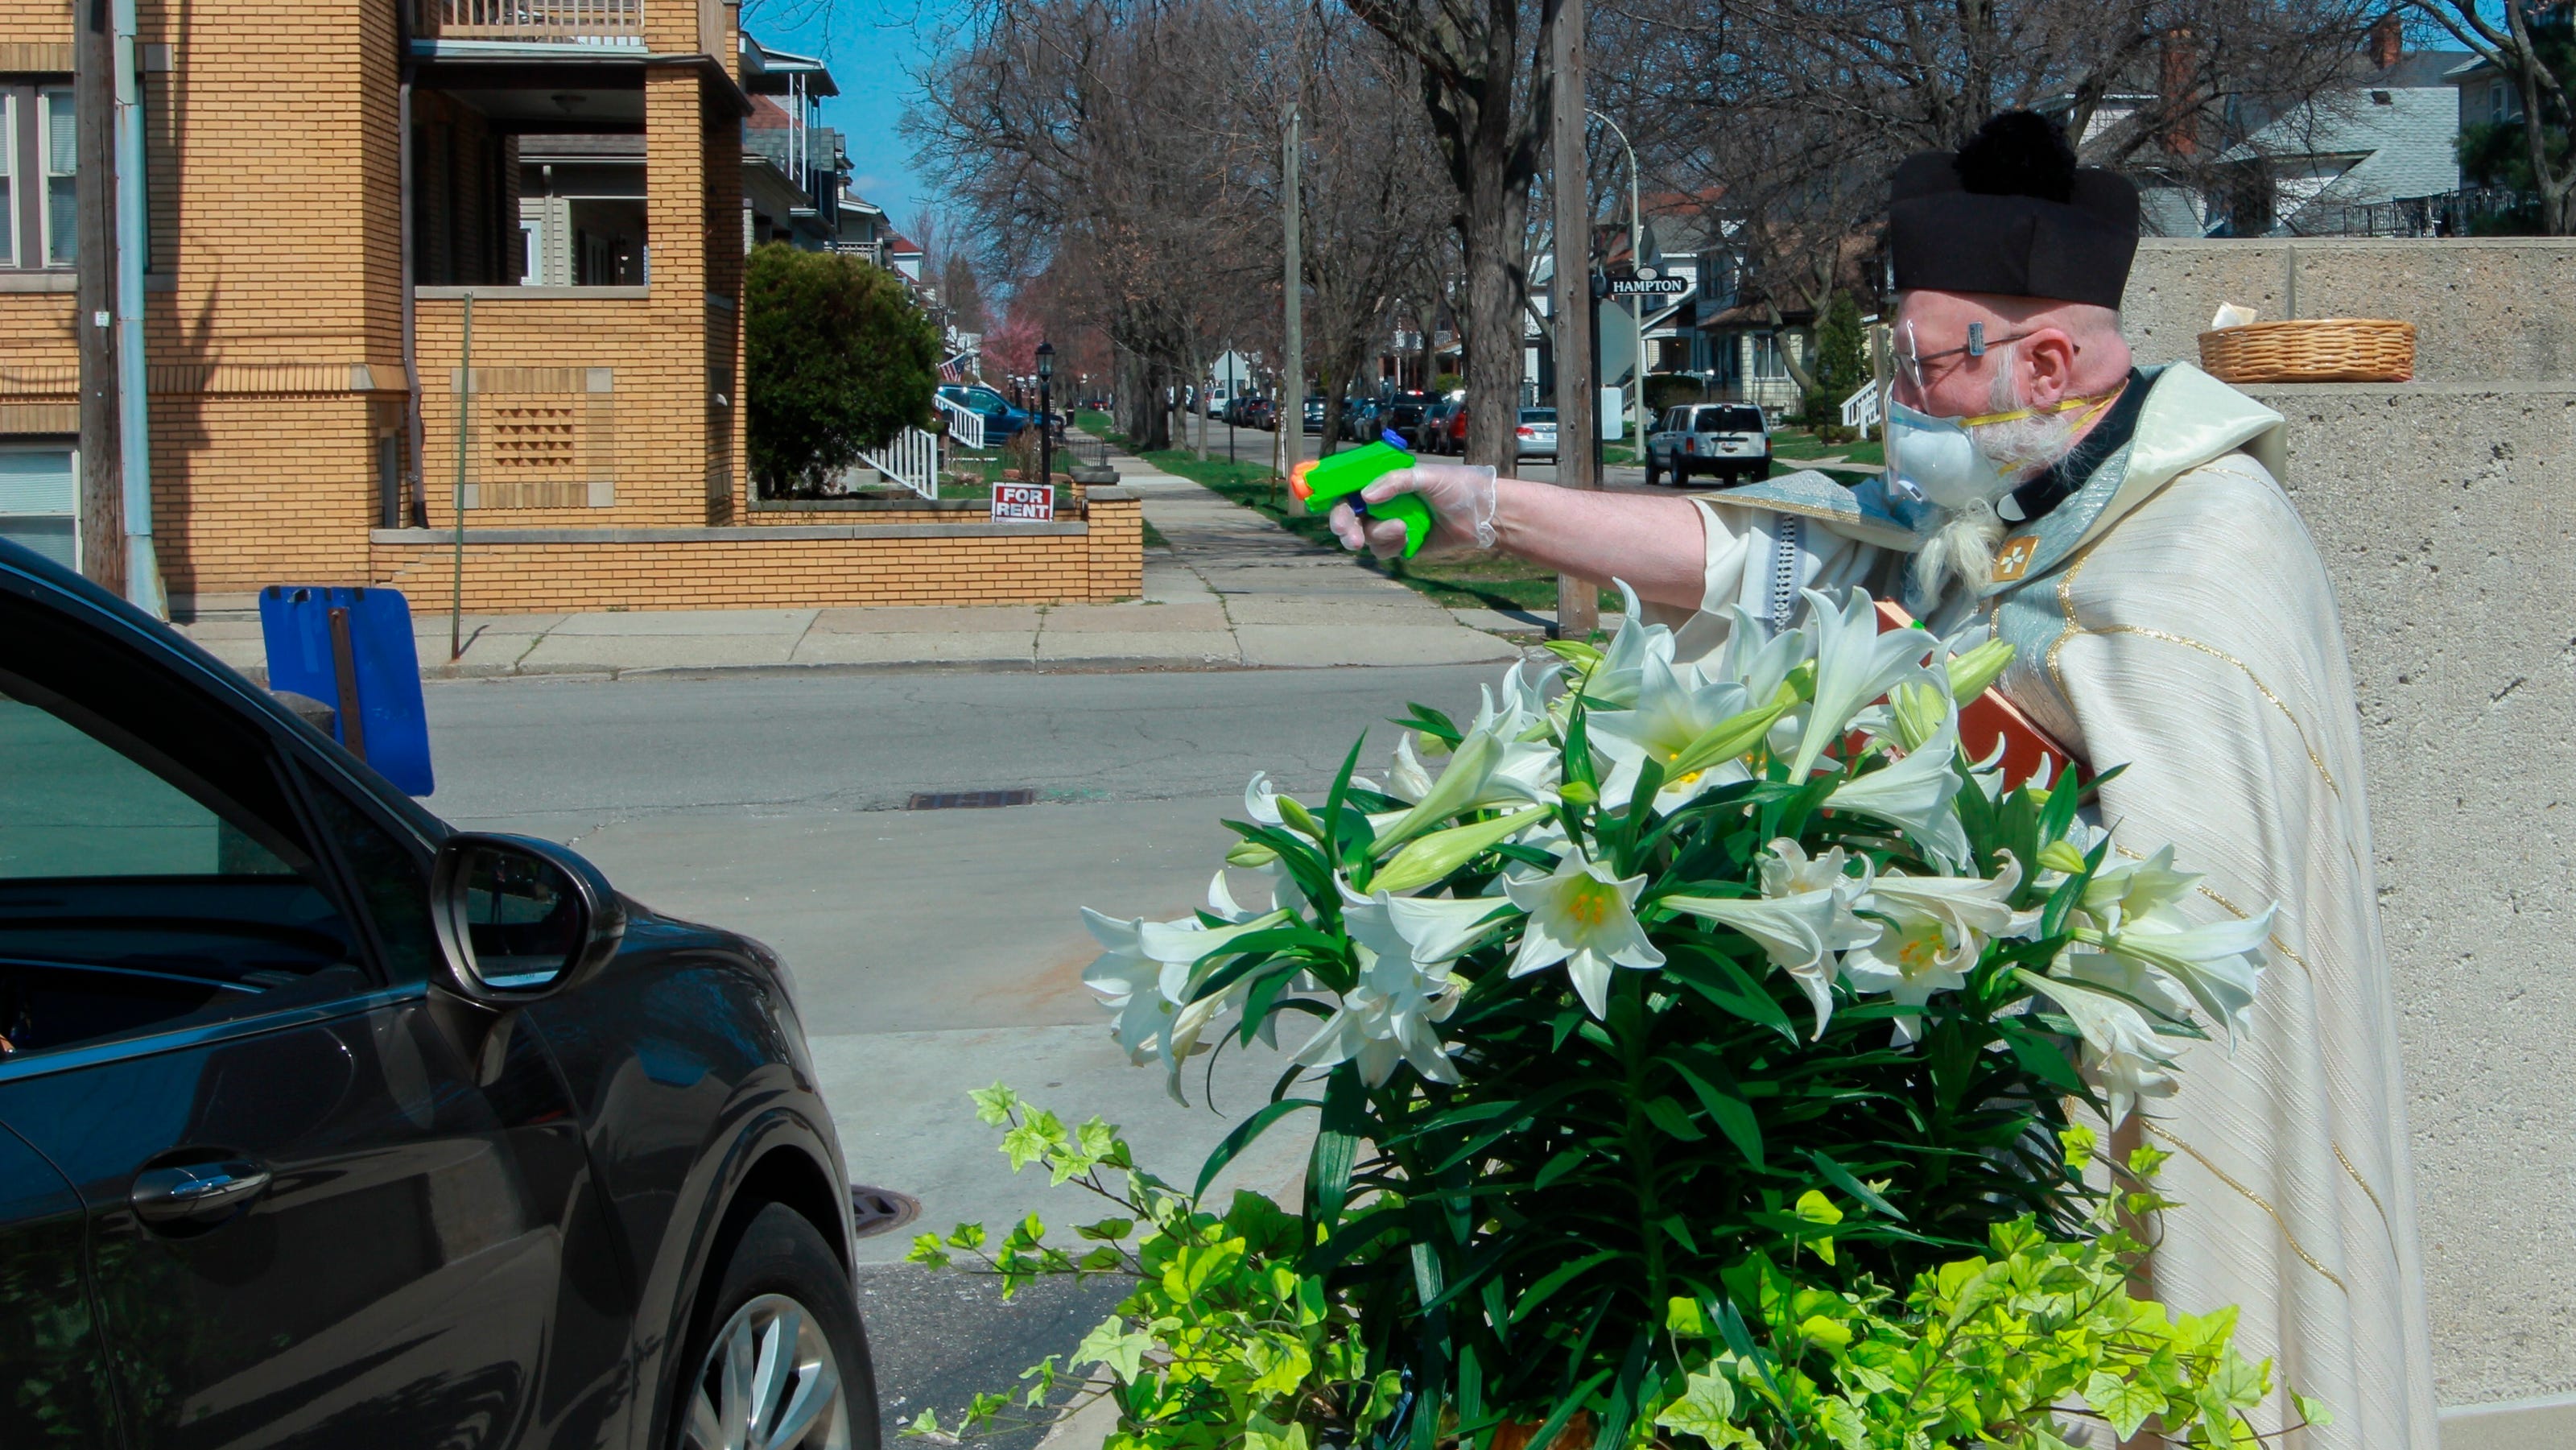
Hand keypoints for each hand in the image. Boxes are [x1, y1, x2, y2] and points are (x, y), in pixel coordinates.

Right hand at [1326, 464, 1499, 558]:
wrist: (1482, 516)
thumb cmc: (1457, 487)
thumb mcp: (1426, 476)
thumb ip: (1395, 481)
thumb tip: (1365, 495)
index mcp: (1384, 480)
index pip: (1348, 486)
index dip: (1333, 496)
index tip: (1328, 506)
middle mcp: (1381, 502)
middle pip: (1347, 515)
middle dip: (1343, 526)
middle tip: (1348, 535)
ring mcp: (1389, 524)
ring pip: (1364, 535)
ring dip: (1378, 534)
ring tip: (1402, 528)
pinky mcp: (1400, 544)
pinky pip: (1382, 550)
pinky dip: (1391, 545)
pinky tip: (1409, 536)